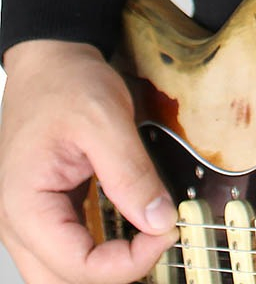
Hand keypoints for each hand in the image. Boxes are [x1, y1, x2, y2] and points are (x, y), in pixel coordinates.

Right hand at [0, 40, 176, 283]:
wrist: (51, 61)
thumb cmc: (66, 84)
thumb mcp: (105, 120)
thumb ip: (131, 173)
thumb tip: (160, 220)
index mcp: (25, 206)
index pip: (76, 266)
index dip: (127, 262)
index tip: (168, 232)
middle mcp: (19, 224)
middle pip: (65, 281)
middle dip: (118, 271)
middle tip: (162, 236)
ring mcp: (30, 221)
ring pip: (65, 274)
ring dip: (107, 266)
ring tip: (150, 237)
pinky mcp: (48, 212)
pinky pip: (70, 250)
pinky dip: (101, 250)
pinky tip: (131, 230)